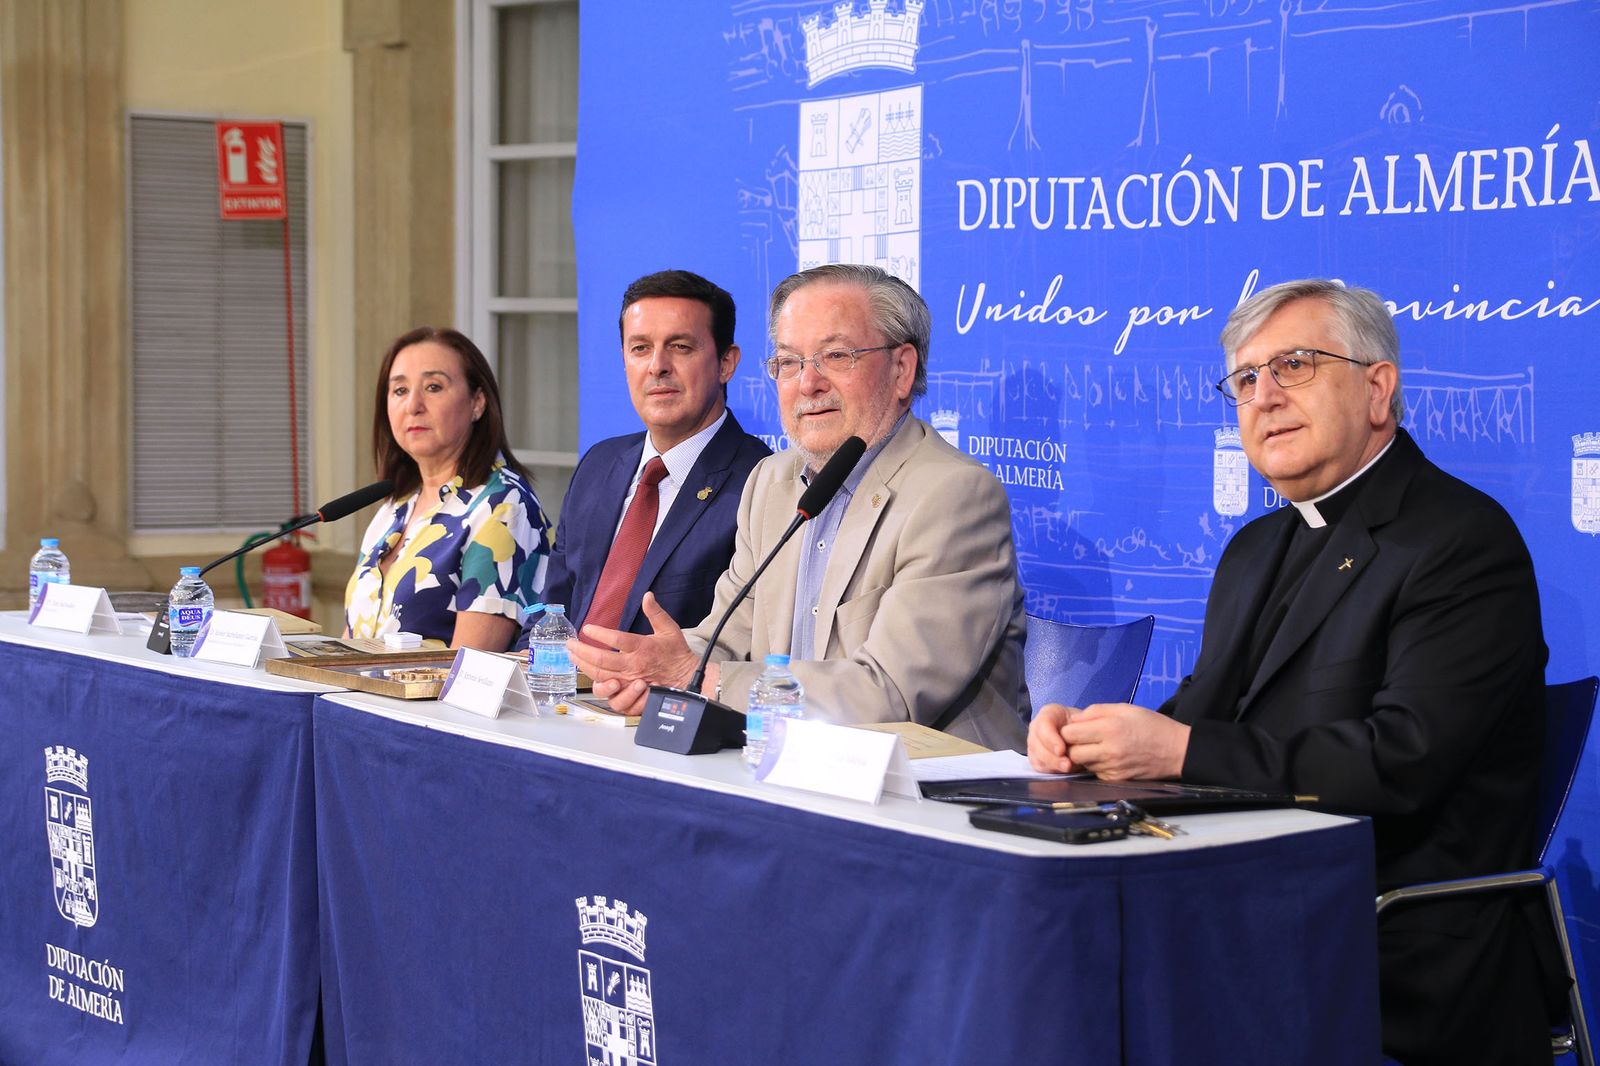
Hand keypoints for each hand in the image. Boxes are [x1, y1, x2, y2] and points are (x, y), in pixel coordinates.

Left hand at [566, 593, 699, 713]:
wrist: (687, 678)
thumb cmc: (676, 653)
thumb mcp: (669, 629)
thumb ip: (656, 612)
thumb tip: (647, 595)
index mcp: (642, 647)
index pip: (617, 639)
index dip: (599, 634)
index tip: (586, 628)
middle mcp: (634, 666)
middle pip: (601, 660)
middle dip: (581, 651)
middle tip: (569, 644)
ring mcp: (630, 682)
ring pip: (601, 677)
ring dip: (584, 667)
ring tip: (573, 657)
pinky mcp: (631, 696)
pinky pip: (611, 696)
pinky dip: (599, 687)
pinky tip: (589, 677)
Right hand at [1028, 703, 1079, 773]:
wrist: (1081, 734)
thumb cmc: (1083, 725)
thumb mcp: (1084, 721)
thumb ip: (1080, 727)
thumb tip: (1079, 741)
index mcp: (1048, 713)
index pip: (1044, 726)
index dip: (1051, 739)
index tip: (1061, 750)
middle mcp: (1037, 727)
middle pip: (1037, 743)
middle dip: (1052, 756)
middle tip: (1067, 764)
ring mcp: (1034, 743)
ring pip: (1037, 756)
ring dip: (1052, 764)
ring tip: (1067, 769)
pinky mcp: (1036, 757)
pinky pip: (1039, 766)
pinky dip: (1050, 769)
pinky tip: (1062, 771)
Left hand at [1059, 703, 1189, 780]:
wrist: (1176, 750)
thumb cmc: (1151, 725)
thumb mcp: (1124, 708)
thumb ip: (1096, 711)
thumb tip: (1074, 719)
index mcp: (1109, 728)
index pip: (1069, 734)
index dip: (1068, 730)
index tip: (1075, 728)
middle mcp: (1108, 751)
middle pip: (1072, 752)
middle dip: (1072, 746)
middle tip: (1082, 739)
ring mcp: (1112, 768)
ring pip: (1082, 764)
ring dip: (1084, 756)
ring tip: (1097, 747)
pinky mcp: (1116, 780)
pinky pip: (1095, 773)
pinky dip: (1096, 766)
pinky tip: (1108, 757)